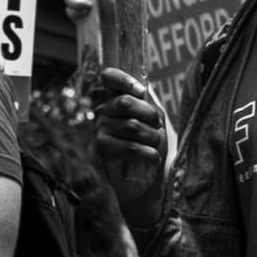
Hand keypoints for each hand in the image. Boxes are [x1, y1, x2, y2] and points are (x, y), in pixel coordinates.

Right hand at [86, 65, 168, 226]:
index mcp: (115, 100)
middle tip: (157, 129)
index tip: (141, 91)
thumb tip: (141, 91)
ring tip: (155, 146)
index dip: (124, 79)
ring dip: (152, 137)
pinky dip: (148, 153)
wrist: (143, 179)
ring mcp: (100, 130)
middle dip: (149, 115)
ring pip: (132, 126)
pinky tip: (153, 158)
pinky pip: (130, 146)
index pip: (109, 77)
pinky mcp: (102, 148)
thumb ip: (147, 104)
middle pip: (126, 102)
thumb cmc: (148, 145)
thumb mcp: (153, 120)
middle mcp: (104, 112)